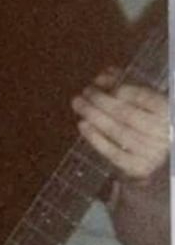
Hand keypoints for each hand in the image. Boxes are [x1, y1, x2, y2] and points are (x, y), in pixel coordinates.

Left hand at [71, 67, 169, 183]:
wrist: (161, 149)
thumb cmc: (148, 115)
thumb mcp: (142, 95)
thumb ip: (124, 83)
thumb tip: (101, 77)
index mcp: (169, 111)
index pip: (146, 98)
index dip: (123, 90)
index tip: (101, 82)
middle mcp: (164, 133)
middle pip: (127, 114)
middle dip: (101, 100)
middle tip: (84, 92)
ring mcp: (152, 153)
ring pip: (119, 132)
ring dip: (94, 116)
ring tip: (78, 103)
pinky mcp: (139, 167)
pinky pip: (114, 154)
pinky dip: (96, 138)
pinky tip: (82, 125)